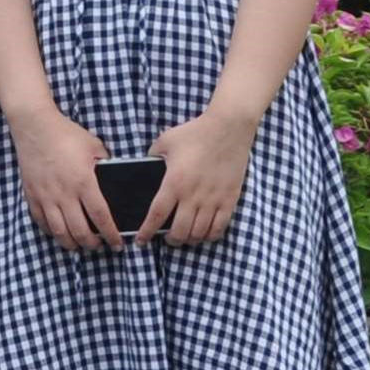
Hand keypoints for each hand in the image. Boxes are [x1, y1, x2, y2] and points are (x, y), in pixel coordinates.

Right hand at [11, 110, 118, 253]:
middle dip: (92, 244)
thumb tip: (113, 179)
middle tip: (99, 246)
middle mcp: (64, 193)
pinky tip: (59, 232)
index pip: (101, 217)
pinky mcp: (32, 195)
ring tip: (79, 245)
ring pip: (59, 231)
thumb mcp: (94, 146)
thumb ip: (105, 165)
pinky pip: (41, 222)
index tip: (117, 243)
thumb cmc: (66, 134)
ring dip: (71, 244)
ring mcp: (46, 196)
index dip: (111, 234)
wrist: (35, 126)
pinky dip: (51, 232)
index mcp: (84, 182)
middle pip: (80, 231)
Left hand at [142, 105, 256, 246]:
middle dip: (171, 240)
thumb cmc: (195, 133)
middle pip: (179, 231)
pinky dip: (209, 235)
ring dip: (189, 239)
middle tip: (167, 238)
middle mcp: (193, 195)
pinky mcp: (229, 199)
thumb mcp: (165, 141)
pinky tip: (204, 233)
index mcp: (174, 182)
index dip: (147, 231)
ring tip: (185, 236)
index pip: (157, 215)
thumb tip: (145, 164)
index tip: (140, 241)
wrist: (228, 128)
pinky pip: (219, 227)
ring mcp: (213, 199)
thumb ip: (152, 155)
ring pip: (199, 233)